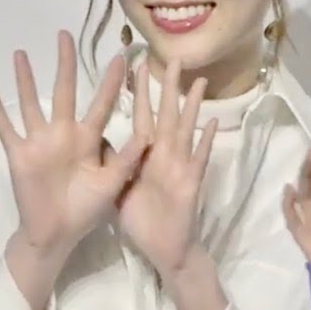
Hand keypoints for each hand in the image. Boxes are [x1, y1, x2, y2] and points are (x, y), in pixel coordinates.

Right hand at [0, 31, 146, 259]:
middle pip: (65, 91)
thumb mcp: (114, 181)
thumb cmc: (88, 208)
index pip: (102, 103)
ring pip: (31, 103)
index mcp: (90, 139)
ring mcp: (40, 142)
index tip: (121, 57)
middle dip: (65, 64)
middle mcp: (64, 134)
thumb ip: (129, 158)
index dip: (112, 82)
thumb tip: (150, 134)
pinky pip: (7, 130)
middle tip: (64, 35)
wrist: (60, 233)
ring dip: (25, 80)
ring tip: (21, 54)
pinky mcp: (20, 155)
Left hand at [116, 60, 217, 275]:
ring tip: (198, 82)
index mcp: (145, 156)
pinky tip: (212, 124)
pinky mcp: (190, 184)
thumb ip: (115, 163)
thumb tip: (98, 137)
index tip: (138, 66)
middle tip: (173, 60)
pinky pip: (198, 160)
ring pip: (185, 131)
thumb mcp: (119, 189)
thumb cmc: (143, 222)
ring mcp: (180, 168)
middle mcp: (165, 156)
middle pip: (166, 115)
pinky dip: (205, 142)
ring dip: (191, 107)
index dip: (140, 93)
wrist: (164, 250)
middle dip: (169, 89)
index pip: (142, 117)